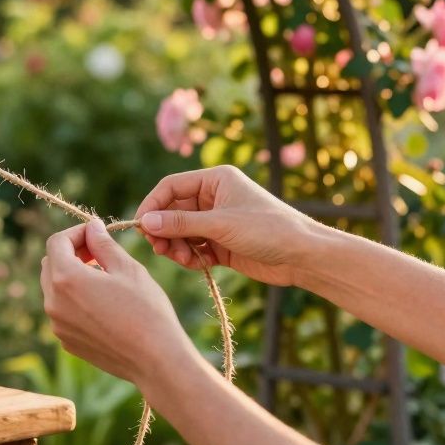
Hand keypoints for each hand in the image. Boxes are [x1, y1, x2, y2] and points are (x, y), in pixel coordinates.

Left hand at [41, 220, 196, 385]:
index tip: (96, 234)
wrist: (156, 360)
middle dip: (71, 253)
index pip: (56, 242)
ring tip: (103, 278)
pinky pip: (63, 311)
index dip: (76, 233)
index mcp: (66, 279)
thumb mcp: (127, 268)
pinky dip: (75, 300)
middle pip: (50, 264)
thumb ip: (103, 244)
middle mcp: (54, 303)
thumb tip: (92, 227)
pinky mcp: (67, 341)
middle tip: (98, 253)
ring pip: (54, 289)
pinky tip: (103, 304)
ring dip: (72, 276)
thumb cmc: (147, 310)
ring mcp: (58, 325)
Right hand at [133, 165, 325, 286]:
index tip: (140, 227)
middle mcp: (214, 197)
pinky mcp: (222, 243)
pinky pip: (194, 247)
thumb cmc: (267, 230)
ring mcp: (217, 221)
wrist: (303, 257)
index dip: (152, 205)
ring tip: (184, 260)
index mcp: (215, 179)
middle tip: (161, 250)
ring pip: (181, 232)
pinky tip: (197, 264)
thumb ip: (180, 223)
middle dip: (165, 231)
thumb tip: (144, 222)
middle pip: (172, 211)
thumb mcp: (220, 225)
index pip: (171, 187)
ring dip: (177, 247)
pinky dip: (190, 256)